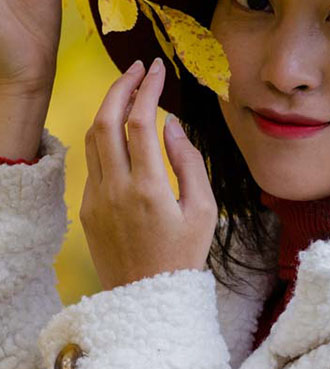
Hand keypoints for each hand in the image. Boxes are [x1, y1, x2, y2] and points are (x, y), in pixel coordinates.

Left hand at [81, 56, 217, 290]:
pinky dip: (105, 136)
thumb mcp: (203, 210)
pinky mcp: (87, 208)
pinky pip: (92, 161)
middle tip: (138, 68)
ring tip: (128, 89)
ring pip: (92, 138)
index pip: (140, 122)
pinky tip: (121, 130)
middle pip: (106, 120)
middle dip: (120, 86)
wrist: (147, 300)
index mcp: (148, 189)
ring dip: (107, 107)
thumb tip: (172, 124)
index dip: (148, 89)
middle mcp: (116, 189)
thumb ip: (189, 162)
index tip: (158, 69)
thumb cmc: (183, 256)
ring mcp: (96, 199)